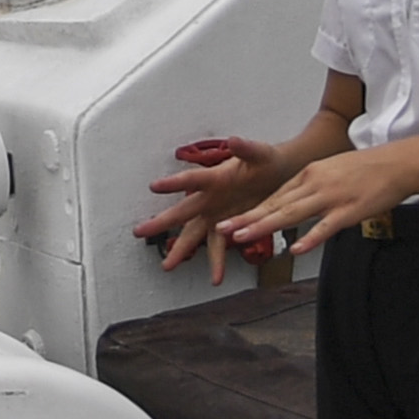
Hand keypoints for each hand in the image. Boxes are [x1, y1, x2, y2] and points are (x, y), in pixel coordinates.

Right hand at [134, 136, 283, 280]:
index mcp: (215, 177)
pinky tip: (216, 278)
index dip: (173, 183)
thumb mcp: (259, 154)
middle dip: (161, 222)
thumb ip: (246, 149)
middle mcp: (210, 197)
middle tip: (140, 231)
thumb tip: (235, 140)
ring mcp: (216, 213)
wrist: (277, 173)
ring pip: (193, 234)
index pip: (191, 180)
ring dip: (181, 250)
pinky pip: (219, 246)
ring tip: (168, 266)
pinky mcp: (228, 225)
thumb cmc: (265, 160)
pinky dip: (217, 262)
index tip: (154, 186)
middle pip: (182, 211)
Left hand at [219, 144, 414, 262]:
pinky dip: (310, 238)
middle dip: (247, 218)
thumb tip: (294, 204)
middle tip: (222, 229)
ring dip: (265, 226)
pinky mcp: (349, 210)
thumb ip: (311, 188)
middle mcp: (313, 184)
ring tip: (243, 238)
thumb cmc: (365, 170)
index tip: (230, 221)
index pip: (274, 196)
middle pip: (275, 205)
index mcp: (308, 175)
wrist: (396, 164)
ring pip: (291, 214)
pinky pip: (326, 227)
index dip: (251, 210)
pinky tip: (295, 249)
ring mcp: (330, 197)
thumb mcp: (330, 172)